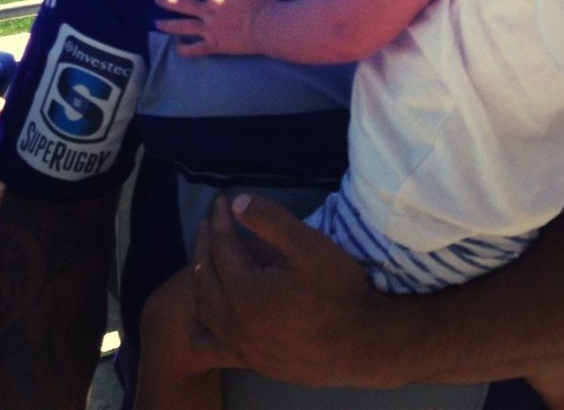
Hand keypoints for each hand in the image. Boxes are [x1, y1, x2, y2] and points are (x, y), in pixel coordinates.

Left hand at [154, 0, 276, 55]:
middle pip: (185, 6)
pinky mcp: (215, 45)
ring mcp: (210, 30)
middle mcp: (210, 12)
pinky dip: (186, 49)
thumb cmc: (260, 2)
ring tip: (158, 24)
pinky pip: (196, 49)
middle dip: (170, 2)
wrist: (266, 27)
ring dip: (170, 25)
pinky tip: (177, 48)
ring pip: (185, 27)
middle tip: (157, 0)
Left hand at [191, 194, 379, 386]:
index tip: (222, 201)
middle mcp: (235, 324)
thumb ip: (271, 220)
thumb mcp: (310, 245)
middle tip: (210, 222)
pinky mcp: (249, 361)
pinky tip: (208, 311)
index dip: (220, 220)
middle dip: (204, 243)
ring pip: (203, 310)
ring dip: (200, 278)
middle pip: (205, 277)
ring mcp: (240, 346)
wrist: (363, 344)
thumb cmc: (339, 291)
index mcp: (247, 293)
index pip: (222, 248)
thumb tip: (239, 202)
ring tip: (207, 257)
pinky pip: (209, 344)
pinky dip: (201, 323)